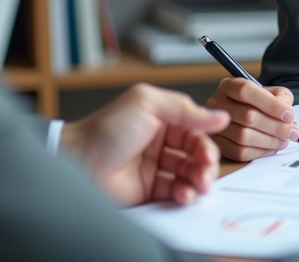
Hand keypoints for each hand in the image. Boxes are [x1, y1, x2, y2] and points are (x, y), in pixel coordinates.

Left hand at [61, 83, 230, 206]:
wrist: (79, 161)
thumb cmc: (107, 129)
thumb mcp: (147, 104)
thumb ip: (185, 109)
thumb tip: (219, 115)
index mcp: (162, 118)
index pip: (195, 130)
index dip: (206, 141)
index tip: (210, 153)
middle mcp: (160, 142)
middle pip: (196, 154)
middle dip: (205, 164)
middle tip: (205, 172)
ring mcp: (155, 166)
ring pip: (189, 174)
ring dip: (198, 181)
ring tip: (197, 186)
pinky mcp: (150, 190)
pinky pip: (176, 192)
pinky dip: (184, 195)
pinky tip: (183, 195)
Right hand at [206, 77, 298, 160]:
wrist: (248, 115)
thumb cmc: (261, 103)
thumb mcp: (273, 93)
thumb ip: (281, 98)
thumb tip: (286, 114)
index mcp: (229, 85)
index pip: (246, 91)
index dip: (270, 104)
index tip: (290, 115)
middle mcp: (217, 103)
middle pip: (247, 116)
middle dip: (276, 127)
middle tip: (294, 133)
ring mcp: (215, 125)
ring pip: (244, 136)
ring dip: (270, 141)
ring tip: (285, 140)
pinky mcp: (219, 145)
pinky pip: (239, 152)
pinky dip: (260, 152)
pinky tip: (272, 148)